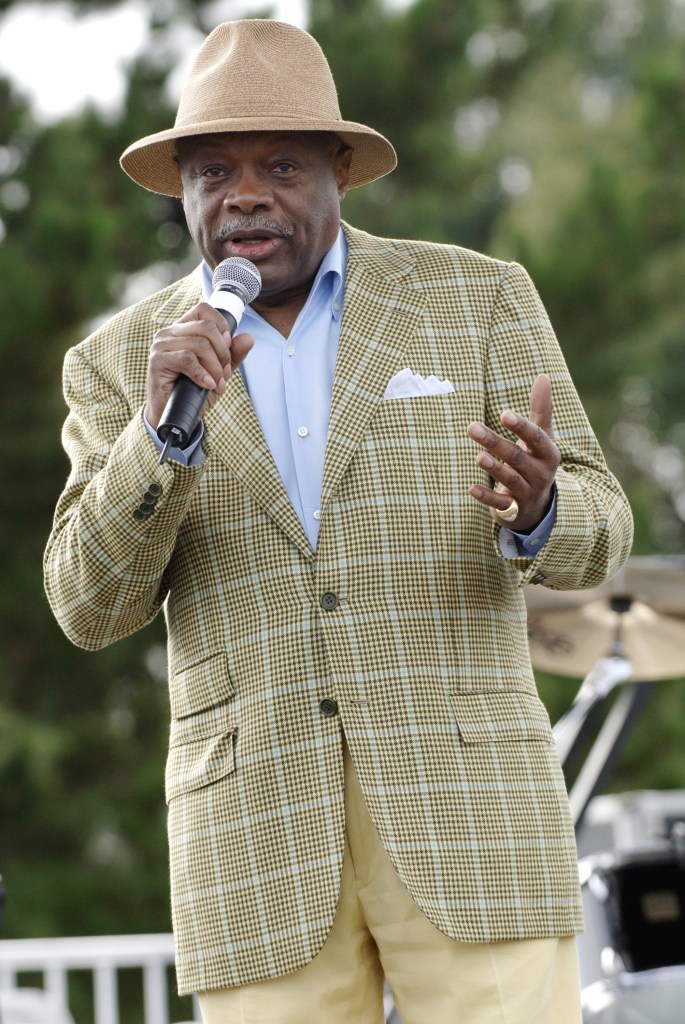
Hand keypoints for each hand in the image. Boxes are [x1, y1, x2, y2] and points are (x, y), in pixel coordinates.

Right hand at [145, 302, 253, 428]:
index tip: (227, 348)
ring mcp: (161, 345)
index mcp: (183, 329)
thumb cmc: (193, 392)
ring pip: (200, 344)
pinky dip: (203, 374)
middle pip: (207, 328)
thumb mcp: (218, 372)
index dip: (222, 326)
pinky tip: (207, 386)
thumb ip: (233, 355)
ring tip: (216, 384)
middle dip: (223, 353)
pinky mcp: (157, 361)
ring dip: (215, 368)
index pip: (204, 309)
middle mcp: (170, 333)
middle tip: (224, 374)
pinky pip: (188, 359)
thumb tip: (248, 338)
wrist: (175, 417)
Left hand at [466, 374, 559, 530]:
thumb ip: (541, 409)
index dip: (522, 427)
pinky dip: (486, 497)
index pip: (536, 438)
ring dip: (494, 468)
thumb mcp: (542, 437)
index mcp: (548, 453)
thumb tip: (543, 376)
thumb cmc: (536, 461)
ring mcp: (527, 492)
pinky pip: (500, 504)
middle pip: (517, 457)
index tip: (504, 414)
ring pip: (510, 479)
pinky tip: (471, 488)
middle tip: (471, 427)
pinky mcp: (513, 510)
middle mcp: (541, 473)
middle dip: (495, 442)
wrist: (537, 505)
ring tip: (478, 456)